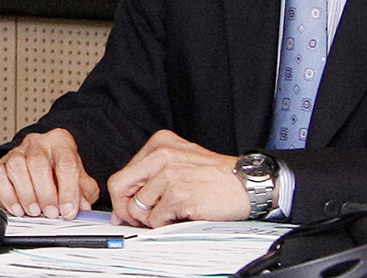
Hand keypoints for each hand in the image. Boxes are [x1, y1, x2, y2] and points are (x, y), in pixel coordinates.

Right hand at [0, 128, 101, 218]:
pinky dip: (6, 195)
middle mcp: (37, 143)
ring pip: (16, 167)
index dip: (68, 191)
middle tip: (50, 213)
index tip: (68, 211)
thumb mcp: (80, 180)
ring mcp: (17, 151)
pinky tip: (16, 207)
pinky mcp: (0, 162)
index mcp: (61, 142)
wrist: (45, 162)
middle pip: (38, 163)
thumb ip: (84, 193)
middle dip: (45, 194)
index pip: (66, 164)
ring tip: (34, 211)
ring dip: (25, 195)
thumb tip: (82, 207)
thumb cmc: (62, 170)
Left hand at [105, 130, 248, 226]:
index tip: (126, 210)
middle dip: (126, 210)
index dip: (122, 197)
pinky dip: (165, 224)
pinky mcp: (179, 194)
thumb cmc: (215, 175)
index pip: (122, 173)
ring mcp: (170, 174)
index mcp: (159, 143)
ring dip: (152, 218)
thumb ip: (150, 178)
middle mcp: (161, 155)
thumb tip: (122, 207)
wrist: (246, 183)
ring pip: (138, 207)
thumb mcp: (180, 161)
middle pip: (120, 187)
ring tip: (171, 213)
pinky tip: (180, 216)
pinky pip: (155, 219)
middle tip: (139, 219)